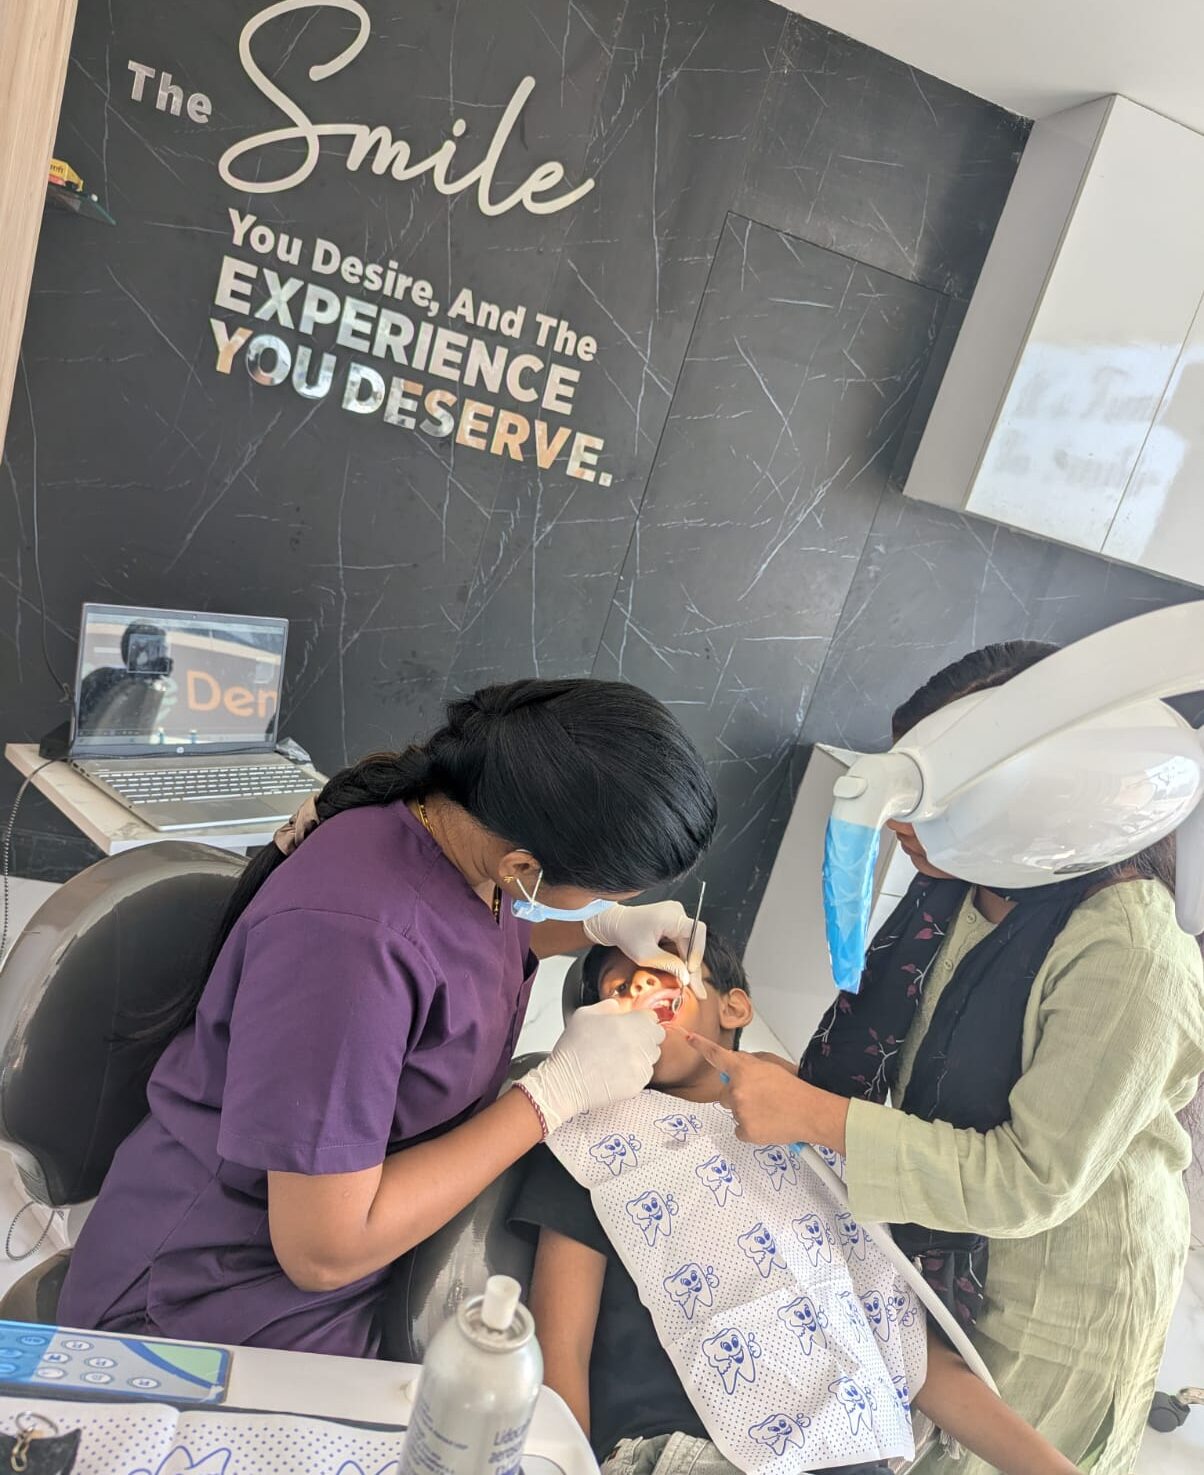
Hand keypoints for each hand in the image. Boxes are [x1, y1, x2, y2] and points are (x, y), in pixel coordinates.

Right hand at [520, 1000, 663, 1133]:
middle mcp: (641, 1044)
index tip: (634, 1023)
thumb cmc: (573, 1049)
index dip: (641, 1019)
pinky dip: (635, 1072)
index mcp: (632, 1023)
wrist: (566, 1082)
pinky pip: (644, 1074)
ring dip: (641, 1054)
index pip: (652, 1017)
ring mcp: (641, 1065)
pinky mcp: (638, 1084)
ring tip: (619, 1057)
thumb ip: (606, 1006)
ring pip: (652, 1056)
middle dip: (644, 1036)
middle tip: (626, 1040)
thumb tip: (616, 1006)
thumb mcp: (584, 1015)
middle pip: (656, 1036)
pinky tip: (617, 1071)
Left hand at [583, 901, 707, 996]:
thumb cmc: (624, 934)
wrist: (614, 923)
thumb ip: (668, 964)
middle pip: (694, 941)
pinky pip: (683, 941)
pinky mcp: (674, 922)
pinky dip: (682, 957)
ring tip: (692, 985)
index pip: (696, 931)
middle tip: (696, 988)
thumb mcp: (644, 955)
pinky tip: (682, 972)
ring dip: (689, 963)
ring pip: (690, 943)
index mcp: (670, 915)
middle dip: (693, 966)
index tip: (689, 970)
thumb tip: (686, 977)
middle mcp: (676, 912)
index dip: (697, 952)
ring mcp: (676, 915)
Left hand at [681, 1033, 849, 1151]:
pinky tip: (767, 1123)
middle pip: (724, 1093)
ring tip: (769, 1110)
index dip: (701, 1046)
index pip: (717, 1055)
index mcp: (744, 1069)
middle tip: (760, 1098)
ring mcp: (739, 1110)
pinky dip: (750, 1128)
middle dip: (737, 1094)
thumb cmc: (797, 1088)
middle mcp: (737, 1089)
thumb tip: (739, 1066)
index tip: (689, 1039)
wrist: (811, 1112)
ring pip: (733, 1111)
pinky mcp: (745, 1130)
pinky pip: (739, 1129)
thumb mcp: (774, 1065)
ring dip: (745, 1111)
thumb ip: (751, 1063)